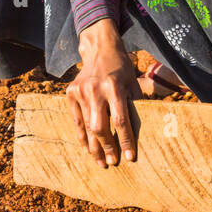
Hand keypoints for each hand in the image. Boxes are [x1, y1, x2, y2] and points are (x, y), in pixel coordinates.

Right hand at [66, 19, 137, 167]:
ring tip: (100, 161)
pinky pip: (76, 120)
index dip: (126, 141)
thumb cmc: (121, 69)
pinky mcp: (71, 92)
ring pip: (86, 127)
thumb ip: (134, 107)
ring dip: (93, 147)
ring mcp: (80, 91)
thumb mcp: (133, 84)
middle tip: (112, 162)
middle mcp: (95, 89)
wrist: (100, 48)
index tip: (129, 158)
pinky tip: (87, 148)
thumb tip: (141, 134)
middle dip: (107, 147)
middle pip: (100, 127)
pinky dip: (82, 136)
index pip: (121, 121)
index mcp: (114, 87)